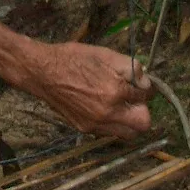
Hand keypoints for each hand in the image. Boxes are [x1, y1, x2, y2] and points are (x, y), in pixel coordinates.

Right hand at [22, 41, 151, 137]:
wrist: (43, 72)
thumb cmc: (74, 59)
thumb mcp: (105, 54)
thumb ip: (130, 68)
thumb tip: (145, 82)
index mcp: (114, 91)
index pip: (145, 96)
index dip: (146, 88)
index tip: (141, 85)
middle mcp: (107, 113)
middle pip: (143, 124)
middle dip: (143, 110)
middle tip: (134, 99)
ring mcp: (96, 124)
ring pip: (127, 134)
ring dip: (130, 121)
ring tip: (121, 106)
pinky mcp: (85, 129)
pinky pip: (109, 132)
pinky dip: (113, 124)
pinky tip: (105, 109)